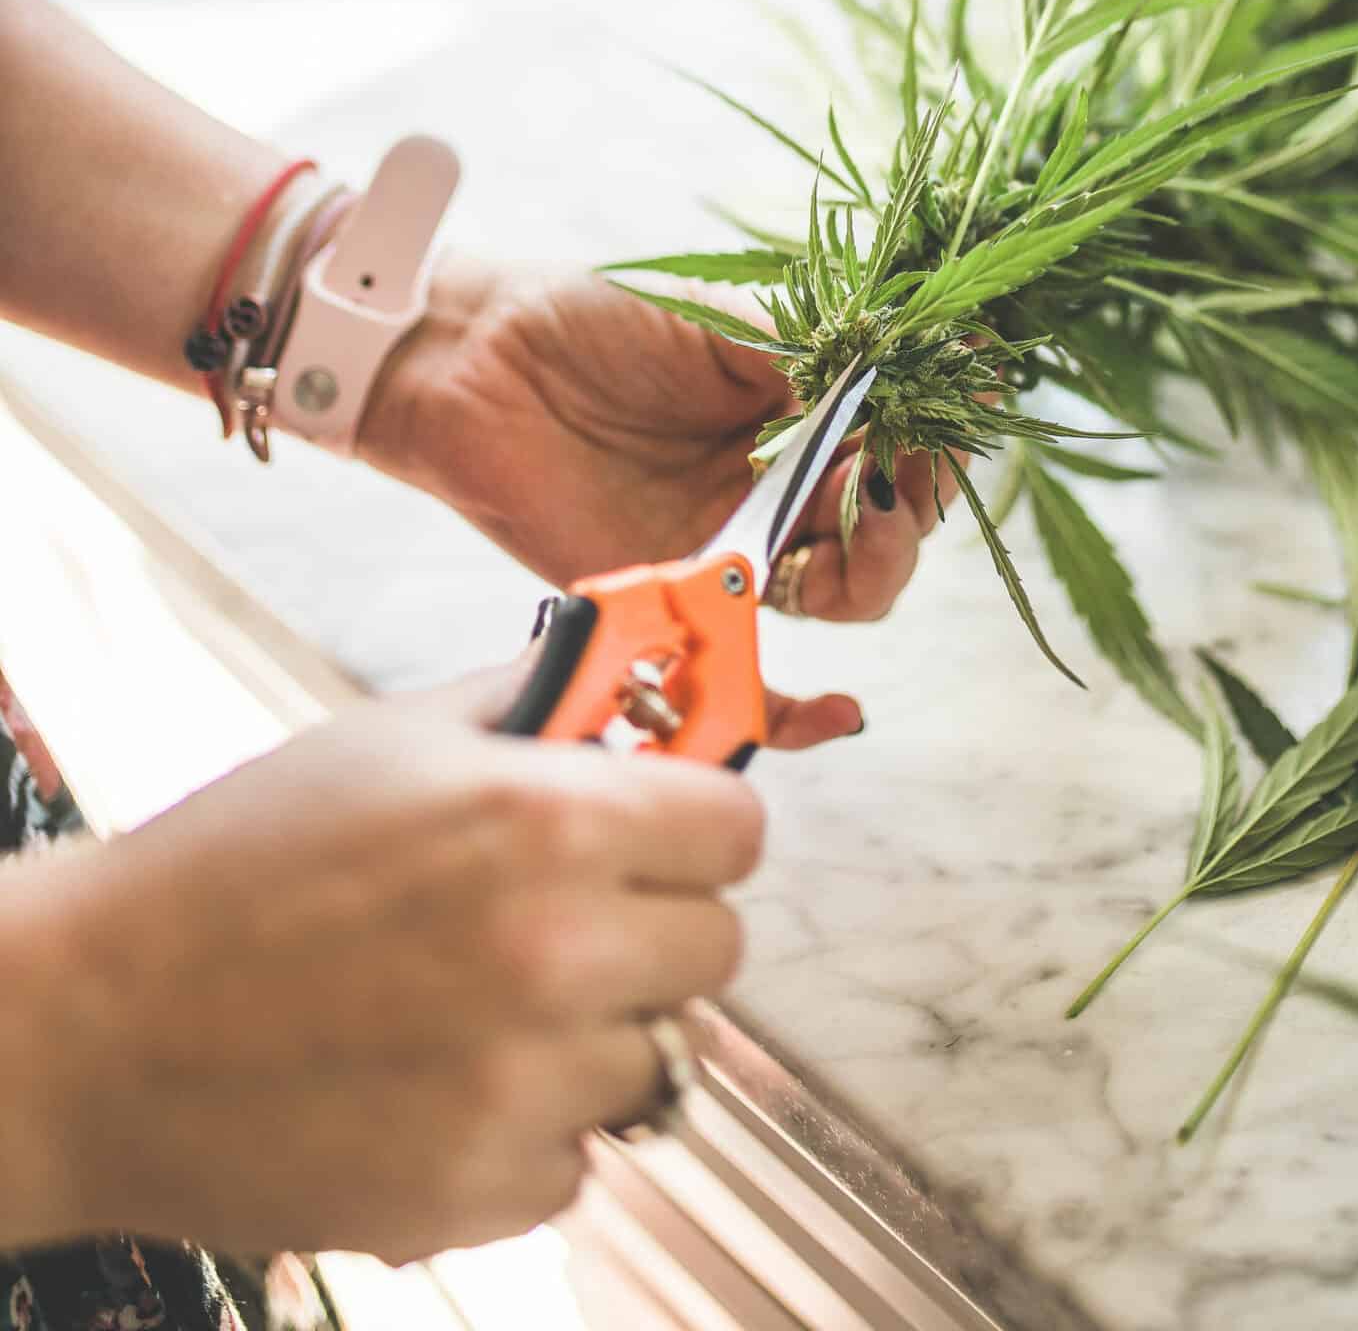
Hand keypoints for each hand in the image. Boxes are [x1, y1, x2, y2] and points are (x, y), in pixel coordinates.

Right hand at [3, 671, 760, 1262]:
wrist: (97, 1026)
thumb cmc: (239, 864)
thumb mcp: (395, 738)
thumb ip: (538, 706)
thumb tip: (639, 689)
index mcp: (546, 822)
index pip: (737, 828)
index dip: (696, 824)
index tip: (660, 833)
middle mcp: (556, 955)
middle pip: (715, 948)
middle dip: (651, 925)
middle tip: (559, 914)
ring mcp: (522, 1086)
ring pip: (652, 1058)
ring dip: (588, 1034)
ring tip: (473, 1001)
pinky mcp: (479, 1191)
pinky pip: (576, 1156)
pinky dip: (524, 1128)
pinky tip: (435, 1078)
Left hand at [360, 263, 952, 745]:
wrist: (477, 363)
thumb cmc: (594, 317)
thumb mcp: (716, 317)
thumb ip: (808, 352)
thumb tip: (908, 358)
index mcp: (802, 405)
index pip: (903, 440)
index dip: (933, 439)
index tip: (943, 421)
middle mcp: (783, 482)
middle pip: (889, 525)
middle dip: (910, 509)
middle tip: (893, 481)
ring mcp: (737, 545)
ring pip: (845, 589)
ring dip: (876, 569)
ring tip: (862, 531)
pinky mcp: (683, 599)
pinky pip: (755, 672)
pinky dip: (801, 710)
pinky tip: (839, 711)